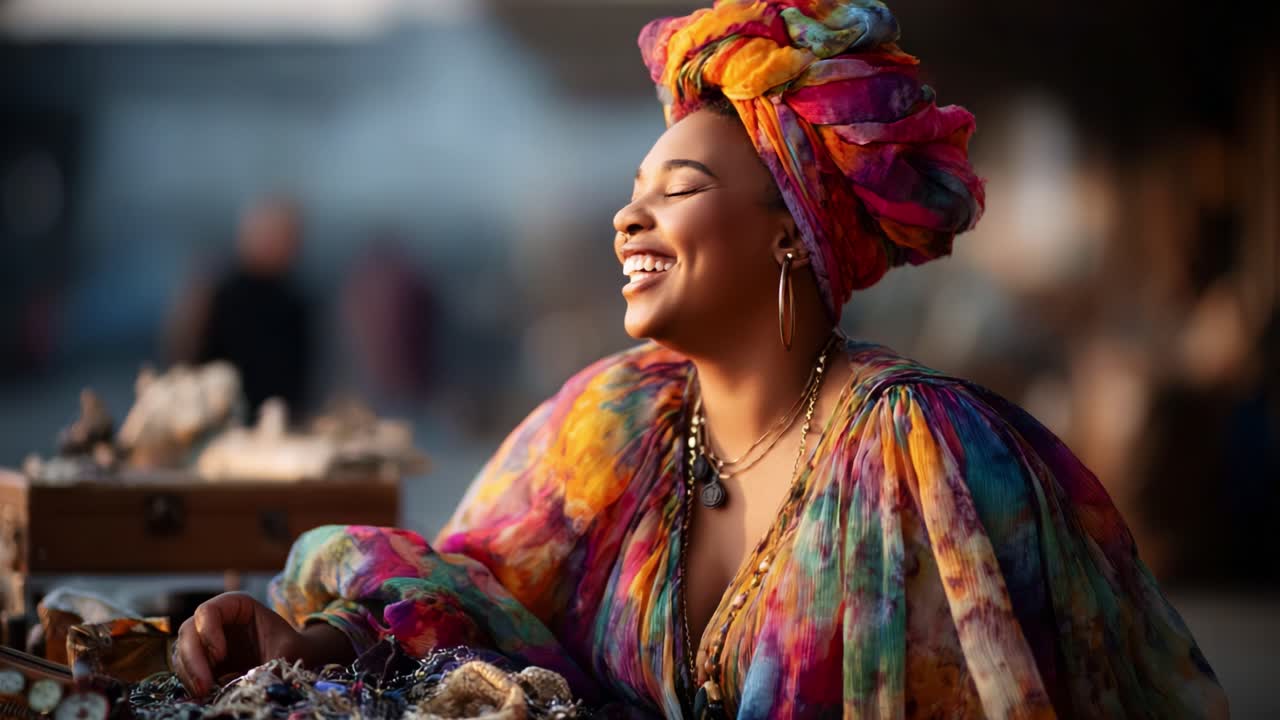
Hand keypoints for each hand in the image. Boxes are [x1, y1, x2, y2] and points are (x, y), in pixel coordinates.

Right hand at [172, 592, 301, 698]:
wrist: (293, 658)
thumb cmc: (292, 647)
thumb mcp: (288, 651)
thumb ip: (271, 663)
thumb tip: (251, 683)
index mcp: (237, 605)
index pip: (209, 611)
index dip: (208, 631)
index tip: (221, 655)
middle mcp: (216, 619)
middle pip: (188, 632)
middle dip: (194, 660)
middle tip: (204, 686)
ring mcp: (206, 639)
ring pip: (182, 651)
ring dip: (189, 674)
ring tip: (205, 693)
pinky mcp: (202, 660)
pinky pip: (185, 668)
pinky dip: (191, 681)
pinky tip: (205, 694)